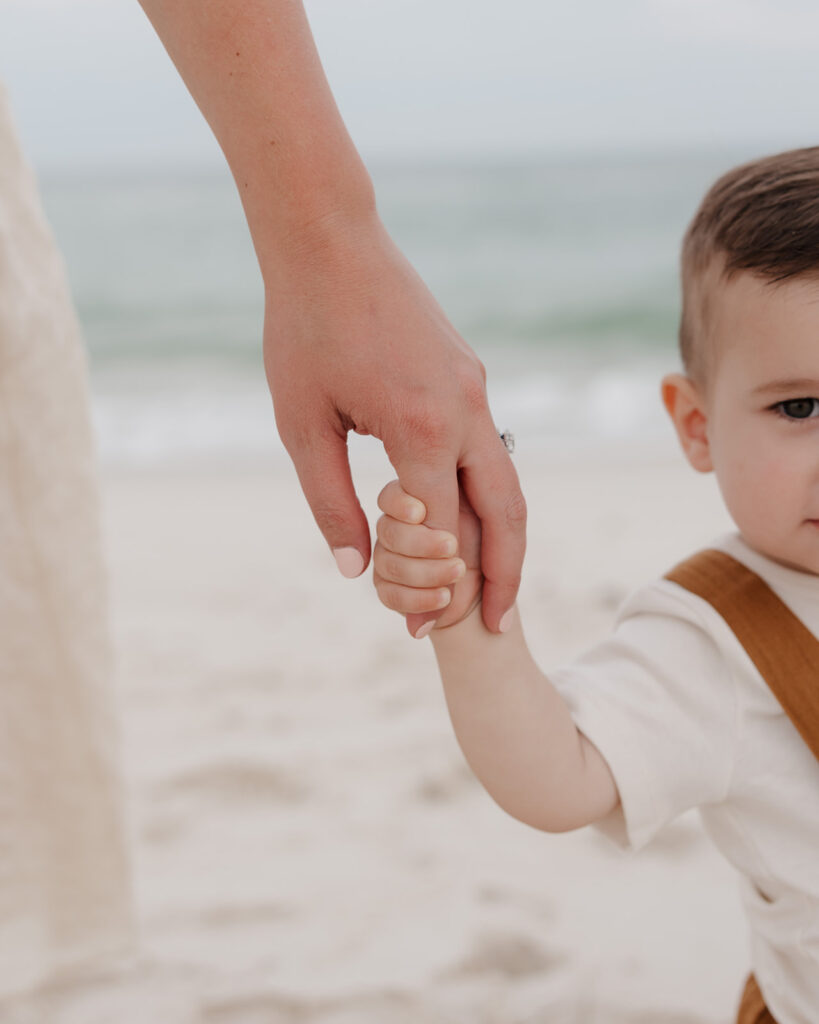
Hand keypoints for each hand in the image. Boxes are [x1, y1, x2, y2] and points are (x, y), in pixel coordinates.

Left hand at [264, 211, 525, 633]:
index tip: (418, 629)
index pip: (440, 530)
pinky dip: (486, 496)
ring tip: (494, 587)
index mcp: (421, 425)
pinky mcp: (471, 375)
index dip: (431, 586)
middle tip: (498, 627)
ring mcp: (476, 389)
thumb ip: (330, 503)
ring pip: (508, 482)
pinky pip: (489, 448)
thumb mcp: (302, 425)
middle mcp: (465, 410)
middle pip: (506, 514)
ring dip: (504, 539)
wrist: (330, 240)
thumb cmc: (304, 330)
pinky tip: (468, 520)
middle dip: (504, 577)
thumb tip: (357, 571)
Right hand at [373, 481, 482, 636]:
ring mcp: (387, 559)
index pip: (390, 497)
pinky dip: (419, 598)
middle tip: (453, 547)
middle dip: (422, 543)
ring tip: (459, 571)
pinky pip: (389, 594)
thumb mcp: (480, 520)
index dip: (400, 505)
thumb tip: (425, 515)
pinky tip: (444, 596)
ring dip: (426, 571)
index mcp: (412, 501)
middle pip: (387, 531)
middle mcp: (394, 528)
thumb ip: (451, 514)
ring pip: (387, 563)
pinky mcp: (389, 590)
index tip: (421, 513)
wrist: (490, 586)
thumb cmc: (485, 542)